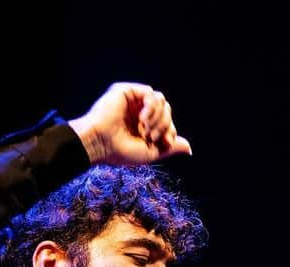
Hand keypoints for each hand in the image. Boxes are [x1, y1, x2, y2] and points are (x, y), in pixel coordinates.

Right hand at [68, 82, 191, 164]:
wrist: (100, 144)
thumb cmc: (120, 151)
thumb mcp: (151, 153)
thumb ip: (169, 148)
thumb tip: (189, 149)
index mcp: (144, 125)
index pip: (168, 122)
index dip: (170, 132)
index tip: (164, 143)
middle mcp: (139, 111)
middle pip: (167, 110)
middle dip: (165, 125)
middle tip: (151, 137)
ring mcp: (133, 101)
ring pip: (161, 100)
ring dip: (158, 117)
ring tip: (146, 129)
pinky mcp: (126, 91)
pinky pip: (150, 93)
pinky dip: (151, 107)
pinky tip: (142, 119)